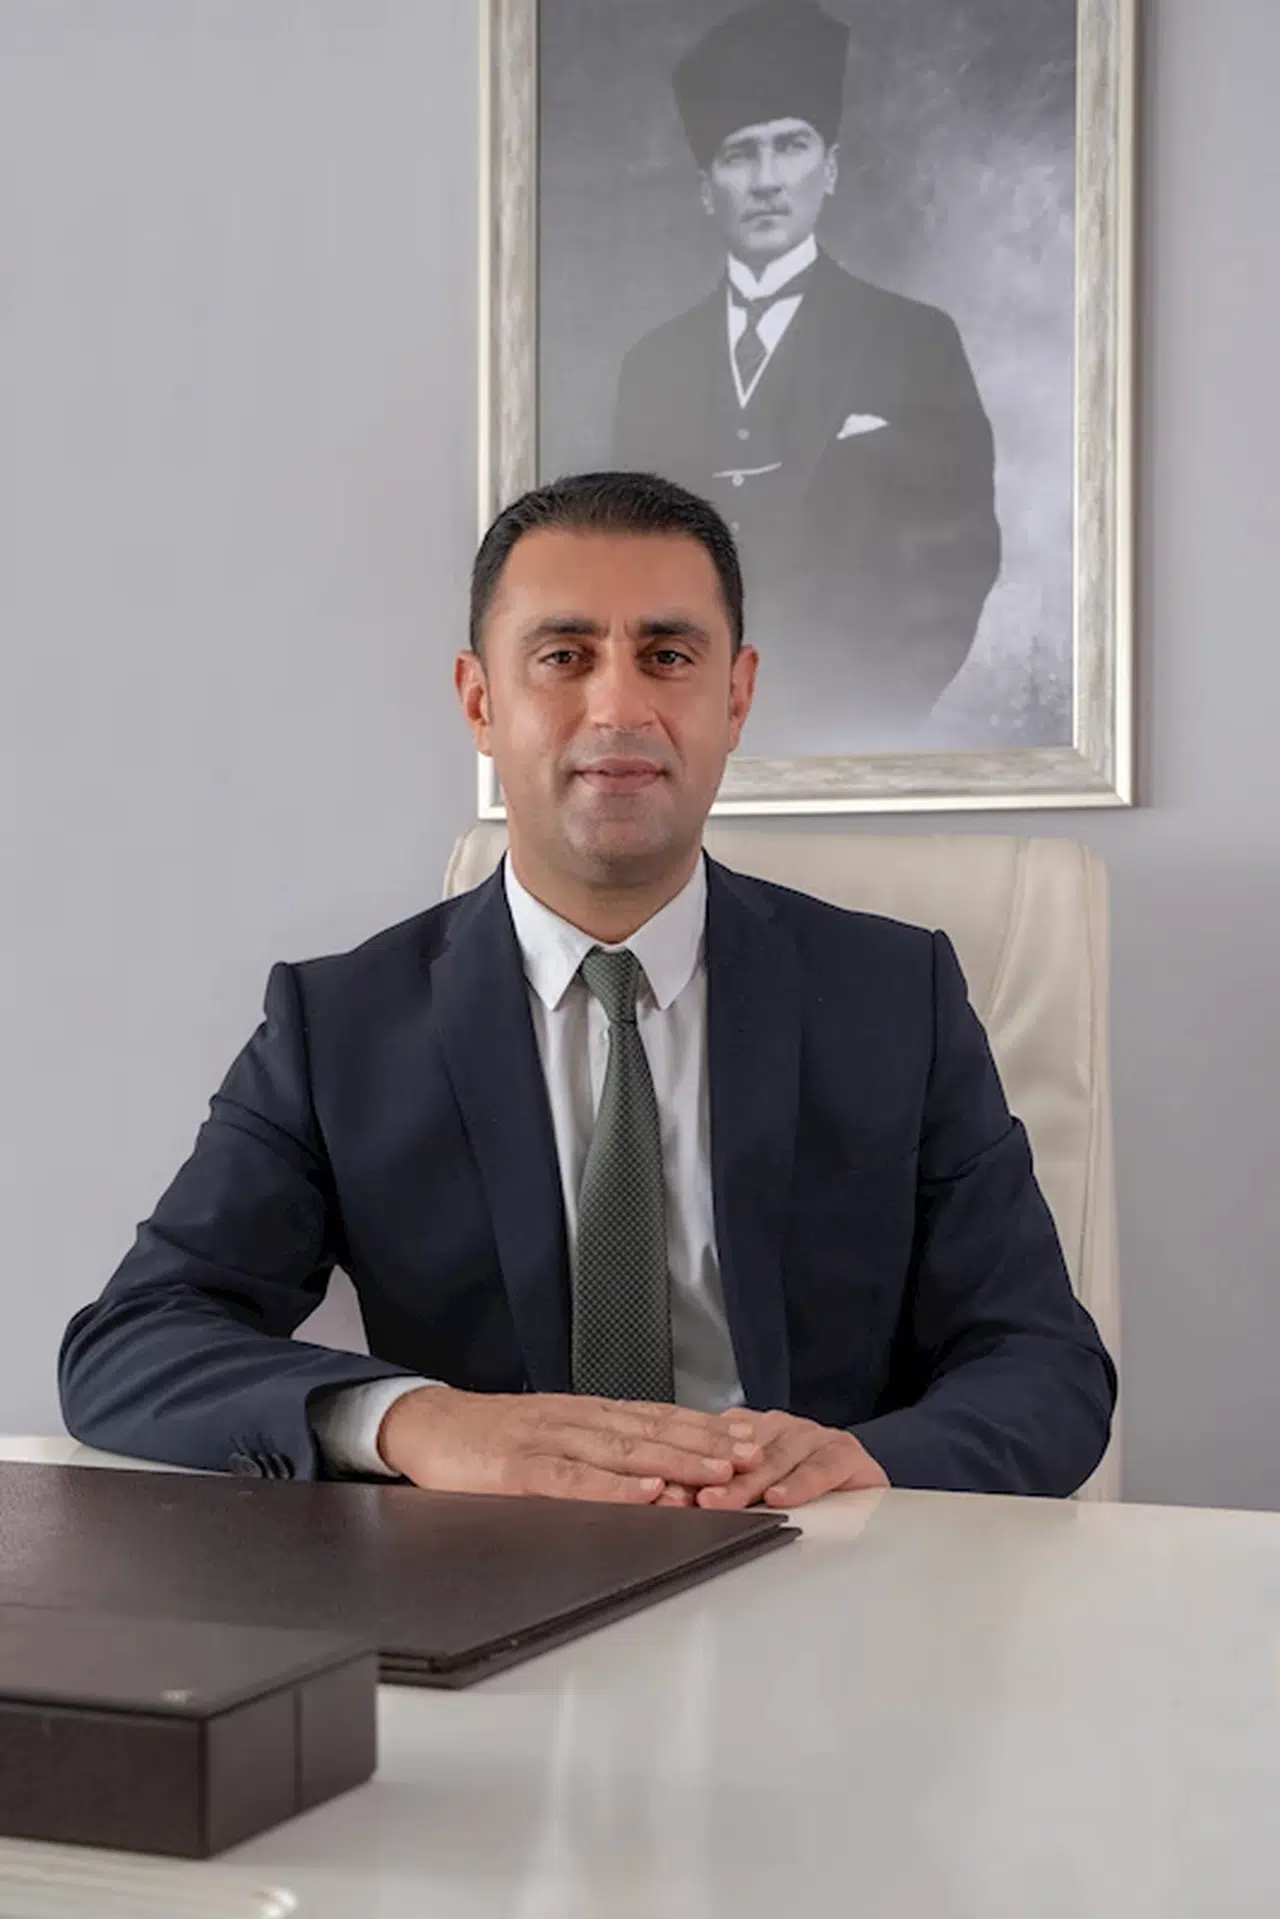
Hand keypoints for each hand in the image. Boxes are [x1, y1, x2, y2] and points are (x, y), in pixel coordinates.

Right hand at [377, 1385, 763, 1503]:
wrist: (424, 1423)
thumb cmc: (489, 1438)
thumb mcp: (550, 1434)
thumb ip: (596, 1451)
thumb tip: (655, 1474)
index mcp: (585, 1414)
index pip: (656, 1416)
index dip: (704, 1426)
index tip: (748, 1436)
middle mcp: (575, 1420)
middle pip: (651, 1430)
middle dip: (706, 1443)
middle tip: (752, 1454)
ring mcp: (548, 1440)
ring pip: (623, 1450)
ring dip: (675, 1461)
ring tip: (719, 1473)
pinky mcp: (519, 1468)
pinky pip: (574, 1478)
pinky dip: (614, 1486)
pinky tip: (647, 1490)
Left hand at [688, 1409, 889, 1510]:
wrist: (868, 1498)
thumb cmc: (808, 1501)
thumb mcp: (758, 1495)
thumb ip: (724, 1493)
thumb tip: (674, 1505)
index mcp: (752, 1430)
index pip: (715, 1447)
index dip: (690, 1471)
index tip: (665, 1494)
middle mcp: (780, 1428)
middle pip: (741, 1454)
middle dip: (712, 1480)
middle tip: (688, 1500)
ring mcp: (813, 1436)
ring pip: (776, 1459)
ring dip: (748, 1484)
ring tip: (723, 1503)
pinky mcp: (845, 1452)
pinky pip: (820, 1467)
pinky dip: (800, 1484)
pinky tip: (781, 1498)